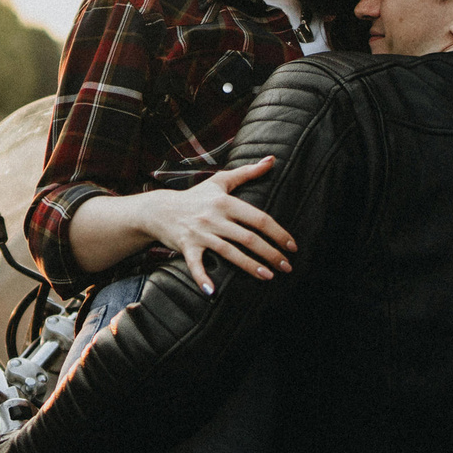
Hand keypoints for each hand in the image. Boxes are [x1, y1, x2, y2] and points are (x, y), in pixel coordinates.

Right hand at [146, 155, 295, 291]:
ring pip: (229, 252)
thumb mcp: (220, 181)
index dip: (277, 233)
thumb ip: (247, 172)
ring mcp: (200, 233)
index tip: (292, 246)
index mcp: (225, 202)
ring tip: (268, 276)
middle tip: (287, 266)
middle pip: (248, 238)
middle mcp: (214, 217)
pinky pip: (195, 265)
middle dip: (270, 253)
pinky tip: (213, 292)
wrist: (160, 209)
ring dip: (250, 266)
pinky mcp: (186, 246)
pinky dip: (202, 278)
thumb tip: (272, 160)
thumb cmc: (195, 196)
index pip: (258, 218)